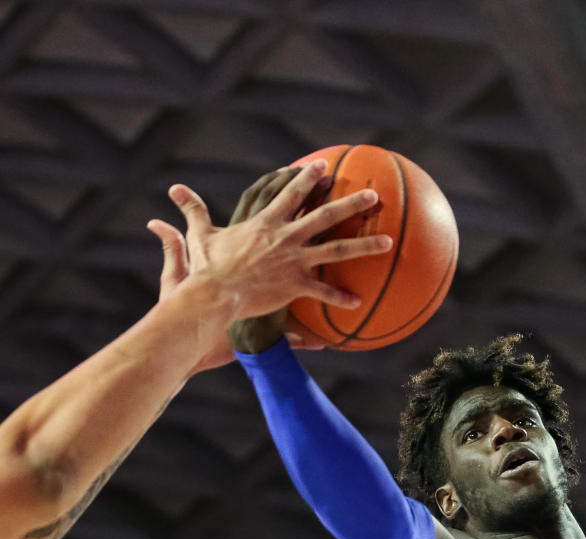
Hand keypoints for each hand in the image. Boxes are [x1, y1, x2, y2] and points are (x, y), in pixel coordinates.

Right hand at [152, 161, 388, 360]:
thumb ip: (193, 209)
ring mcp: (294, 261)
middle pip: (326, 215)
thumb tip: (174, 188)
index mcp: (266, 222)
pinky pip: (323, 292)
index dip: (307, 177)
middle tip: (375, 196)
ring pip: (336, 249)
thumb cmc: (207, 266)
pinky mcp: (295, 285)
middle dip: (352, 204)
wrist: (213, 293)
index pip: (291, 193)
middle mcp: (286, 237)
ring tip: (388, 241)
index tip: (323, 167)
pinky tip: (358, 301)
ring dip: (364, 245)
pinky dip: (340, 297)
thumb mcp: (200, 234)